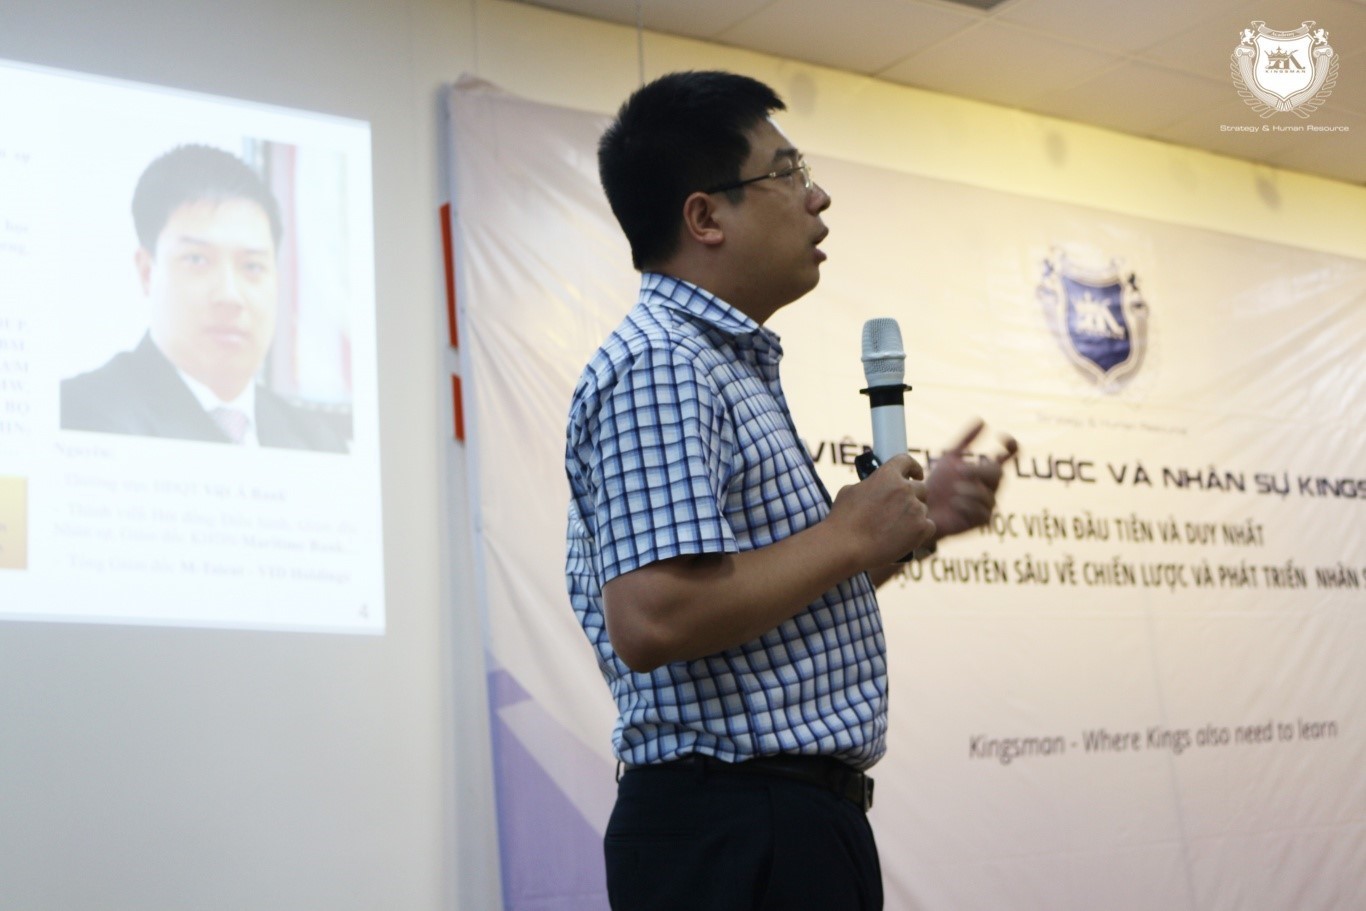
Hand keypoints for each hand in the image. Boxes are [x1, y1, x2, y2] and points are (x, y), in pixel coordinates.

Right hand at [829, 452, 935, 566]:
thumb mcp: (850, 491)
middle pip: (921, 488)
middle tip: (903, 508)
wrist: (846, 547)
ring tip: (895, 529)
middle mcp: (905, 489)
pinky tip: (905, 538)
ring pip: (923, 509)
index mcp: (887, 475)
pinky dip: (919, 532)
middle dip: (914, 496)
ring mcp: (915, 509)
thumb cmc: (842, 520)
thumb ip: (869, 485)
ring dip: (914, 516)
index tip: (916, 474)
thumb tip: (874, 487)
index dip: (913, 468)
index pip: (907, 461)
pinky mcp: (921, 529)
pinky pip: (929, 526)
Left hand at [925, 420, 1017, 539]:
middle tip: (959, 470)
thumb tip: (982, 420)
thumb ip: (965, 440)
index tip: (1002, 437)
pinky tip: (955, 503)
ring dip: (971, 490)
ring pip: (990, 495)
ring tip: (954, 491)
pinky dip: (968, 506)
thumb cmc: (936, 484)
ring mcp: (987, 504)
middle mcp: (989, 486)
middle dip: (979, 471)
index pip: (1009, 457)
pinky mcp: (980, 521)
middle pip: (998, 474)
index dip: (1011, 446)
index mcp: (985, 470)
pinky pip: (984, 513)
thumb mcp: (948, 458)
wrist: (921, 509)